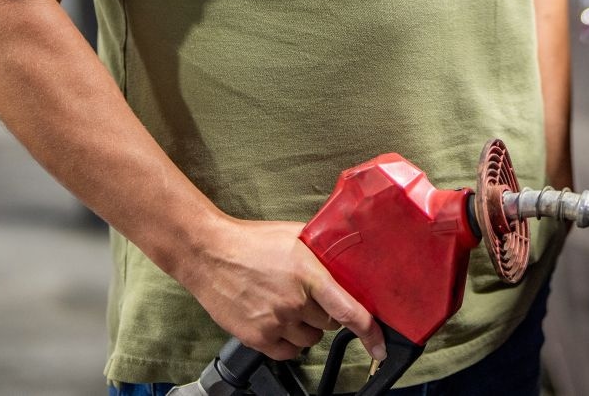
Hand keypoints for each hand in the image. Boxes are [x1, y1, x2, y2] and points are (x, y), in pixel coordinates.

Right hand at [180, 217, 385, 362]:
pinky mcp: (257, 338)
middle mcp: (294, 301)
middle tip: (307, 296)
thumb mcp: (295, 236)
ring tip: (287, 305)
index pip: (349, 311)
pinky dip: (287, 341)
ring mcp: (275, 322)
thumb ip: (322, 251)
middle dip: (324, 313)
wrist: (208, 254)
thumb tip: (347, 258)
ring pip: (310, 340)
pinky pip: (287, 352)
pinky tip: (276, 320)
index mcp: (308, 274)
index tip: (380, 346)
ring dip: (306, 328)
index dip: (370, 332)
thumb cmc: (250, 241)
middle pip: (330, 324)